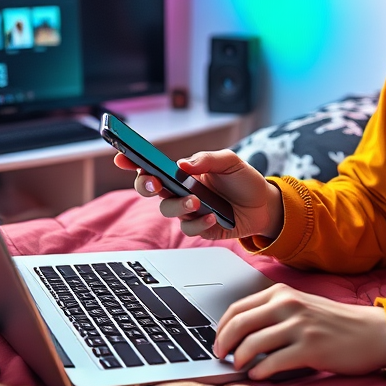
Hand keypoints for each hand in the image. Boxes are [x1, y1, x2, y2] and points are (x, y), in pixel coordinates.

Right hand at [113, 149, 283, 241]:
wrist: (265, 205)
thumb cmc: (243, 180)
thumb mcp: (230, 162)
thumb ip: (207, 159)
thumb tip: (183, 164)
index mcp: (182, 172)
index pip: (152, 166)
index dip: (132, 162)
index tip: (121, 157)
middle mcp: (180, 191)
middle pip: (149, 190)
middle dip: (144, 186)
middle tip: (154, 183)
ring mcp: (188, 210)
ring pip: (167, 210)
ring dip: (178, 205)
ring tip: (195, 201)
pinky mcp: (200, 227)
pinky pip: (190, 228)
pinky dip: (200, 223)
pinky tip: (213, 217)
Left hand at [212, 284, 385, 379]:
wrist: (372, 332)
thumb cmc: (333, 323)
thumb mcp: (300, 307)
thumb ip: (272, 314)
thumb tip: (238, 333)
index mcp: (282, 293)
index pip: (237, 308)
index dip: (221, 328)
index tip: (217, 342)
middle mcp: (289, 304)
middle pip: (239, 324)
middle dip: (223, 344)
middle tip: (221, 357)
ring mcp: (300, 326)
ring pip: (253, 343)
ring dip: (239, 359)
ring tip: (239, 367)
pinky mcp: (311, 348)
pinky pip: (274, 362)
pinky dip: (260, 371)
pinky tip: (258, 375)